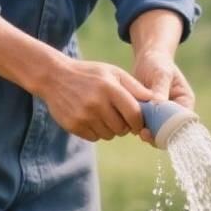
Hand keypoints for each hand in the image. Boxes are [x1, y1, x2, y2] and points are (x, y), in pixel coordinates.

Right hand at [36, 58, 153, 141]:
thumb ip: (135, 87)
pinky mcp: (74, 125)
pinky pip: (95, 138)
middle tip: (117, 116)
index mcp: (110, 88)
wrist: (54, 76)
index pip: (134, 114)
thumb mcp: (113, 73)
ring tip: (102, 115)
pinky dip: (96, 132)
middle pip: (123, 128)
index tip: (138, 122)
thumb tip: (155, 103)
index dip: (139, 122)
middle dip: (124, 126)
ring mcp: (84, 116)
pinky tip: (90, 118)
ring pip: (109, 135)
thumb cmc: (90, 74)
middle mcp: (97, 103)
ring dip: (110, 129)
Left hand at [132, 49, 195, 144]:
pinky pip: (146, 125)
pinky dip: (138, 126)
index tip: (157, 130)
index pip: (182, 122)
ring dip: (146, 132)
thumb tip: (158, 104)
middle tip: (143, 134)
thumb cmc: (158, 63)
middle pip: (170, 131)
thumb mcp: (161, 73)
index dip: (171, 130)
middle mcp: (176, 112)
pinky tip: (129, 123)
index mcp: (185, 102)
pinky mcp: (150, 116)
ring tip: (134, 128)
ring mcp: (162, 115)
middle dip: (157, 134)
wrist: (147, 59)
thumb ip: (160, 89)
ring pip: (157, 131)